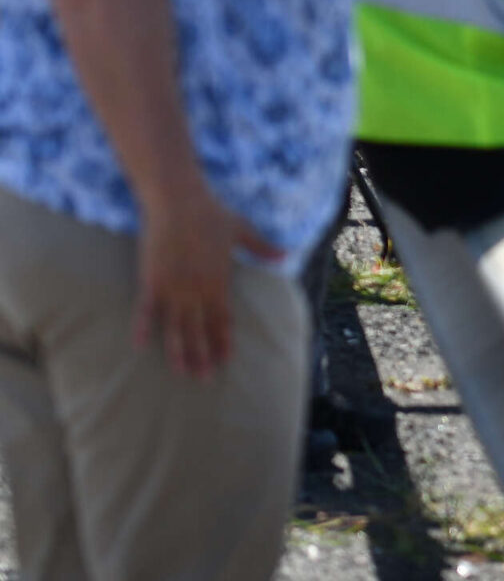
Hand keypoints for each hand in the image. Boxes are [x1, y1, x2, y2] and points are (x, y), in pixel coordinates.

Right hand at [133, 183, 279, 379]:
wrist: (179, 200)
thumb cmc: (212, 213)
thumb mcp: (242, 230)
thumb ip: (262, 248)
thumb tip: (286, 255)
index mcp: (220, 281)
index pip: (224, 319)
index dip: (223, 341)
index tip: (225, 361)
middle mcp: (198, 289)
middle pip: (201, 330)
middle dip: (203, 355)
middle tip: (204, 380)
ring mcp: (174, 286)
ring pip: (176, 326)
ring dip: (179, 351)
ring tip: (182, 372)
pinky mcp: (151, 279)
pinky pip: (146, 310)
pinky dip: (144, 328)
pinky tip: (140, 346)